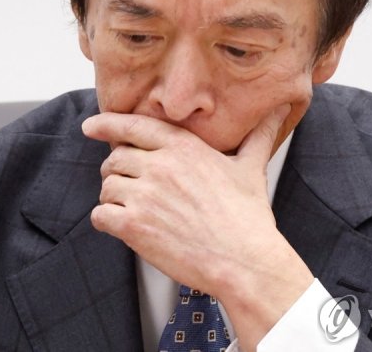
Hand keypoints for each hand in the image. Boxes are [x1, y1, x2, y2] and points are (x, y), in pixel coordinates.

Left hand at [82, 105, 313, 349]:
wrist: (245, 261)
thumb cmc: (248, 217)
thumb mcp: (251, 167)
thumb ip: (258, 135)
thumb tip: (280, 110)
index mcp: (184, 147)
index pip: (135, 125)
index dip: (108, 124)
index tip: (91, 125)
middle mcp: (160, 165)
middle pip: (115, 157)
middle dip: (118, 170)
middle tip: (130, 184)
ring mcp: (145, 195)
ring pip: (107, 186)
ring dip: (114, 197)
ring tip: (132, 209)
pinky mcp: (134, 226)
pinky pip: (101, 215)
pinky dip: (106, 221)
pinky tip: (123, 226)